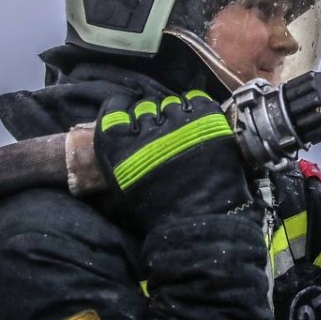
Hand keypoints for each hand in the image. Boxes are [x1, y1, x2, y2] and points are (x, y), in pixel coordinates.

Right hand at [93, 90, 256, 232]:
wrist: (199, 219)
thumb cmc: (158, 210)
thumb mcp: (123, 184)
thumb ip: (119, 155)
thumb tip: (122, 135)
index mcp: (120, 144)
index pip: (115, 109)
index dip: (123, 109)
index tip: (130, 115)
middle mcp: (145, 128)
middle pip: (145, 106)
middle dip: (150, 116)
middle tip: (161, 132)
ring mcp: (177, 121)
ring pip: (171, 103)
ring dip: (175, 114)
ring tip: (183, 131)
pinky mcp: (205, 118)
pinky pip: (196, 100)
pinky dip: (196, 108)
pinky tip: (198, 122)